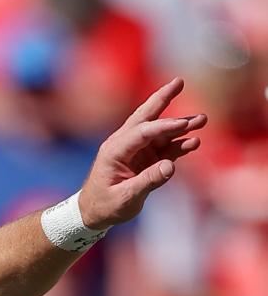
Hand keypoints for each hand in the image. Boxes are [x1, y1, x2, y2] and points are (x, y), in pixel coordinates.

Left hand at [78, 78, 205, 229]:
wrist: (93, 213)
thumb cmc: (104, 206)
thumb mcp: (124, 198)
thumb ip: (147, 182)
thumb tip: (170, 166)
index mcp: (114, 150)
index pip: (142, 131)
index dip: (164, 126)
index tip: (183, 124)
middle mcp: (125, 144)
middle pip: (147, 116)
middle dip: (164, 98)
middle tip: (180, 81)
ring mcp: (136, 150)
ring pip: (160, 132)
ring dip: (181, 125)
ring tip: (202, 119)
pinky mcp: (145, 158)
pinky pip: (165, 148)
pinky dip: (179, 144)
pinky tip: (194, 142)